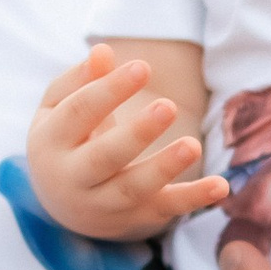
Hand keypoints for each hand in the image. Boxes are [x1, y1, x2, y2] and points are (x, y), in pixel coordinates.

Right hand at [27, 47, 226, 240]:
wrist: (63, 204)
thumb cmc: (66, 140)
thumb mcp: (59, 109)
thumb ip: (79, 80)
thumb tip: (102, 52)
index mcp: (49, 143)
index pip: (79, 113)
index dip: (110, 90)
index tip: (142, 67)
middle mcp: (73, 179)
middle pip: (105, 157)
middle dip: (136, 133)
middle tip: (168, 106)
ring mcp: (104, 204)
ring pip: (134, 188)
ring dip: (164, 168)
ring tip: (192, 145)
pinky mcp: (135, 218)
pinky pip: (166, 210)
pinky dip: (194, 199)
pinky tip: (221, 186)